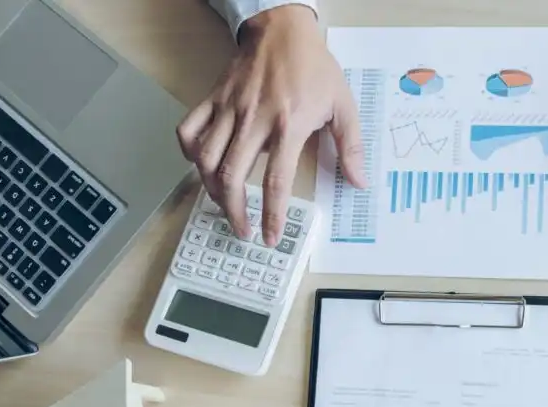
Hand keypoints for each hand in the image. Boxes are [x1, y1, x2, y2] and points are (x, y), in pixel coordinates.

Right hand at [177, 6, 366, 246]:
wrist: (283, 29)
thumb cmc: (314, 68)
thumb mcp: (343, 105)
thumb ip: (351, 147)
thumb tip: (358, 182)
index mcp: (288, 125)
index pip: (275, 181)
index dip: (271, 214)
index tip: (270, 236)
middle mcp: (254, 120)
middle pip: (232, 176)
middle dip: (235, 210)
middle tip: (243, 229)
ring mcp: (229, 109)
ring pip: (206, 158)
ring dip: (211, 189)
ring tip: (224, 205)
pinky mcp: (213, 99)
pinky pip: (188, 130)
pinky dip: (189, 153)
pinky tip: (201, 167)